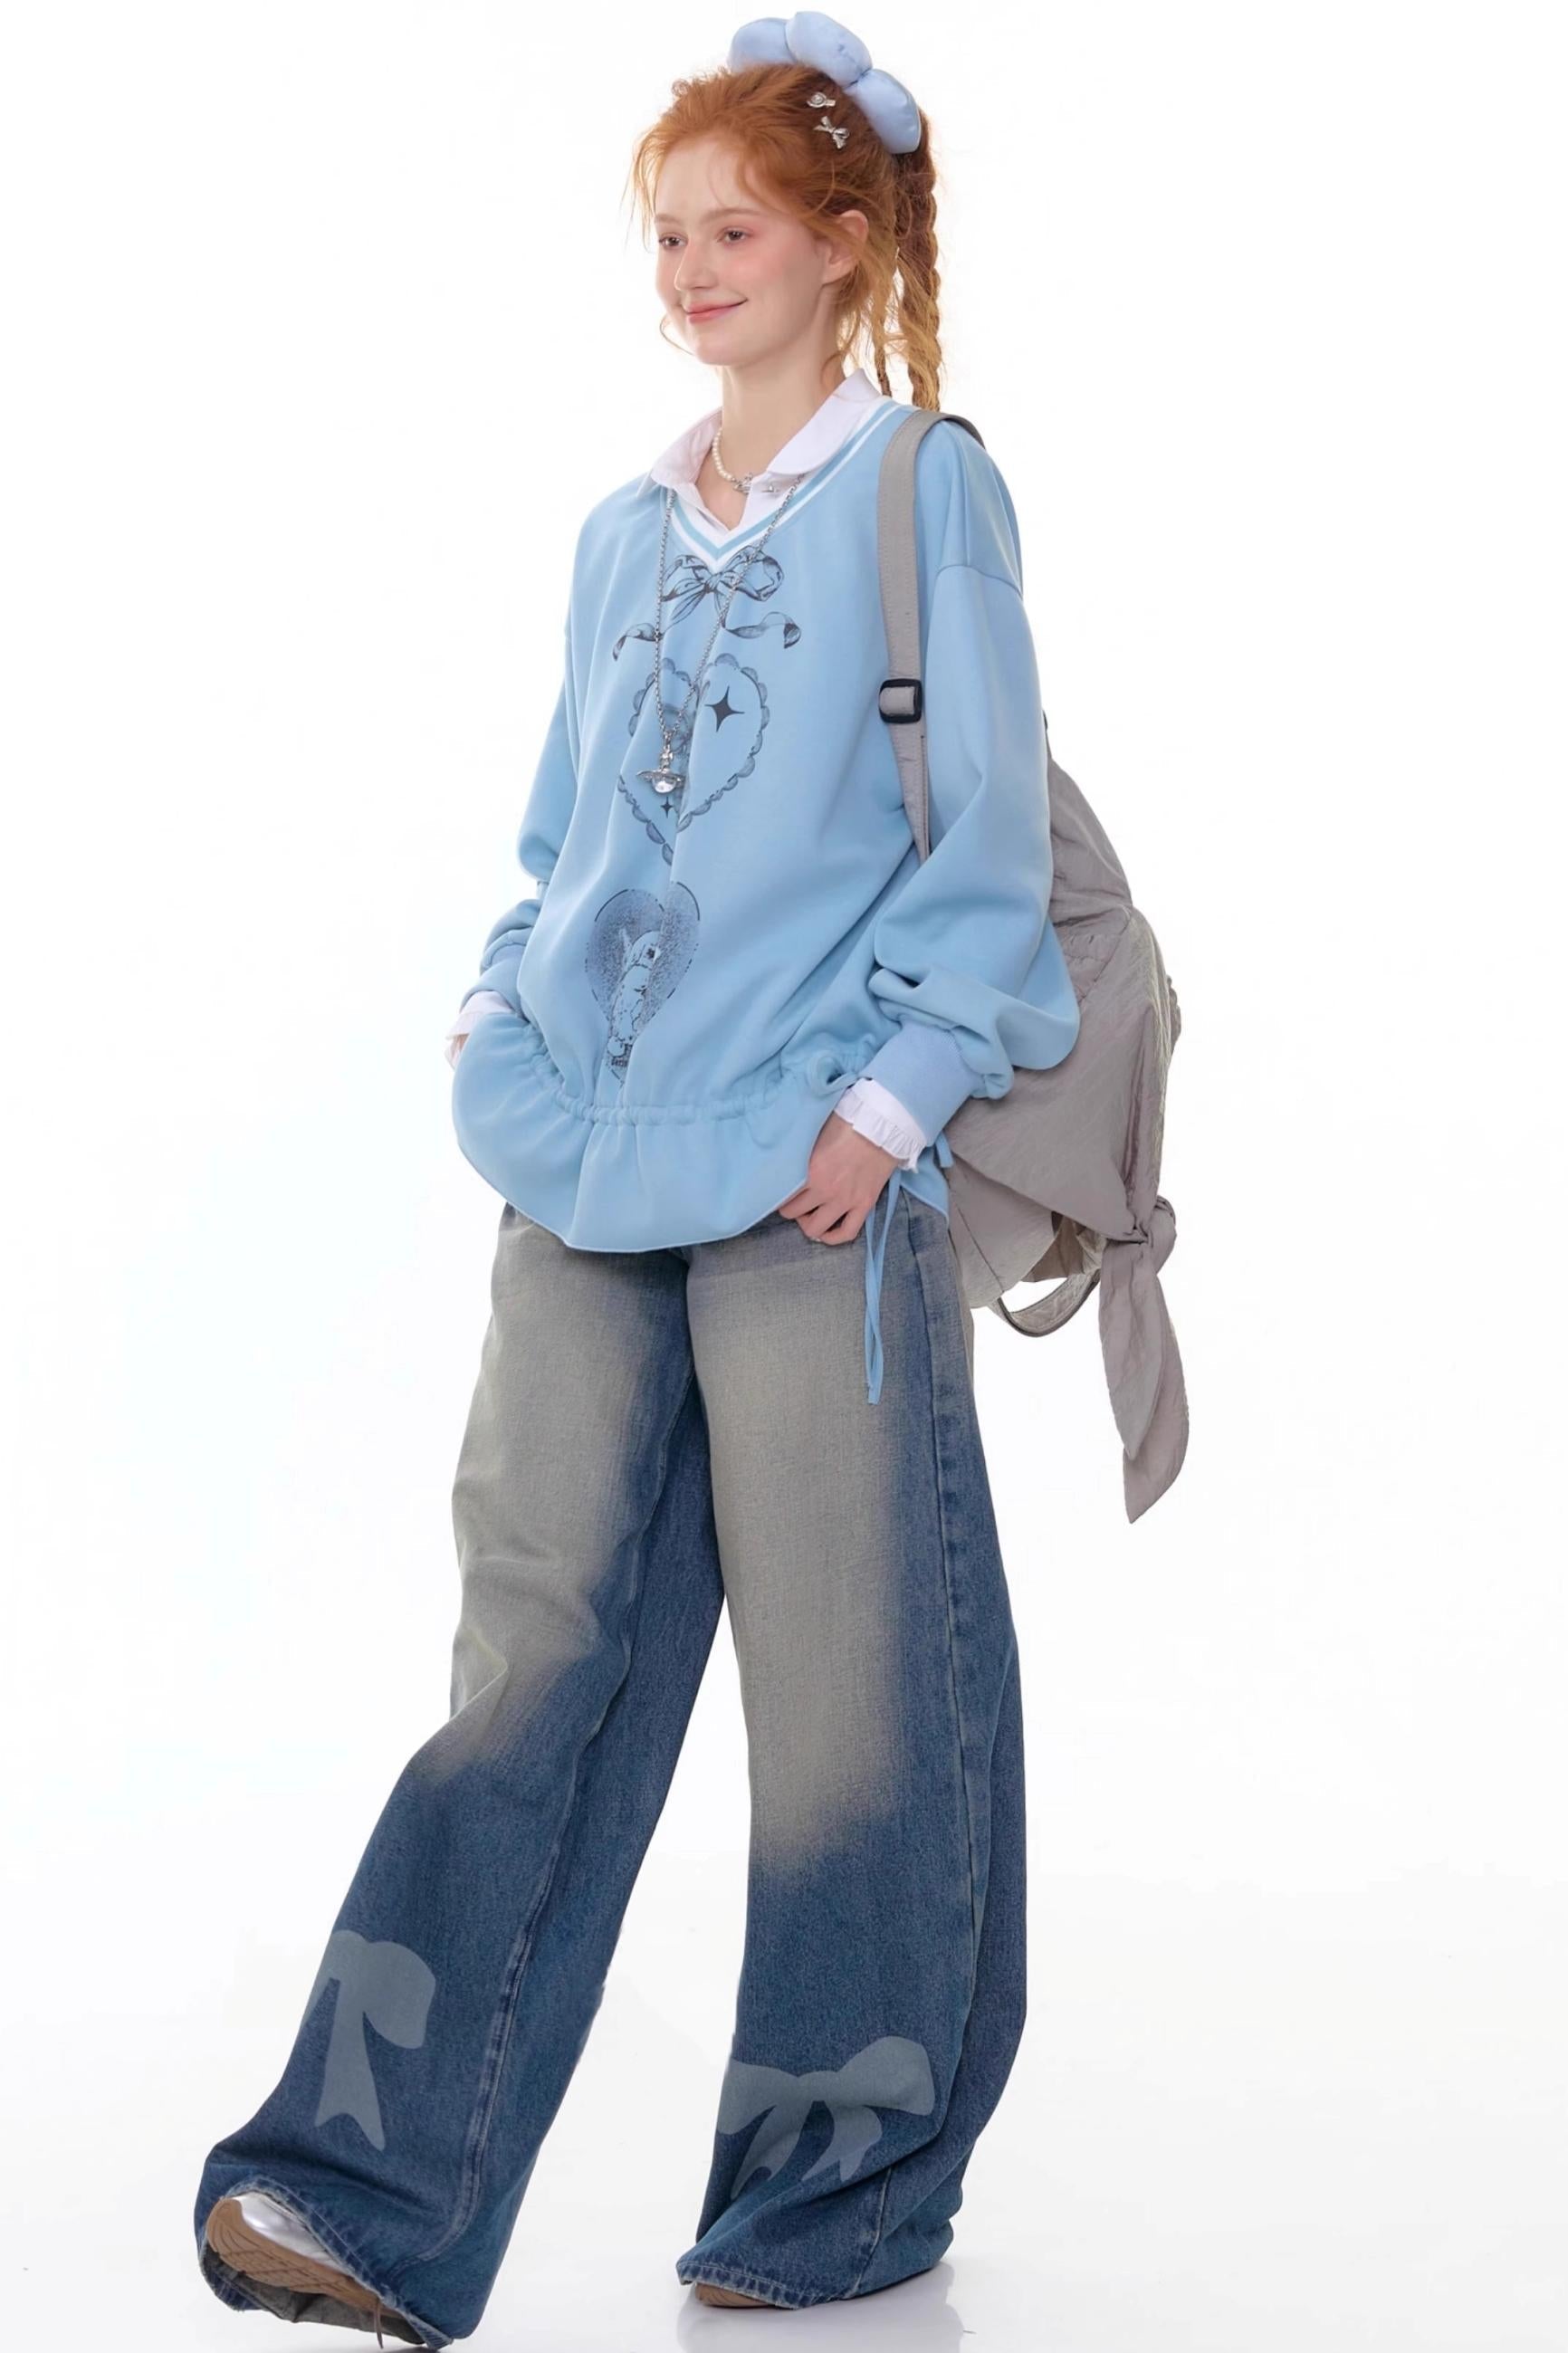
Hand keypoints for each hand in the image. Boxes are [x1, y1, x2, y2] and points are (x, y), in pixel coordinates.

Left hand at [775, 1107, 901, 1243]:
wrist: (884, 1125)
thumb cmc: (849, 1122)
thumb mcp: (817, 1133)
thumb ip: (800, 1151)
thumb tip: (785, 1157)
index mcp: (811, 1170)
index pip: (783, 1195)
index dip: (777, 1194)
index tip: (778, 1191)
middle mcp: (826, 1190)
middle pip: (794, 1214)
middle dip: (790, 1209)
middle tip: (794, 1201)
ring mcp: (846, 1200)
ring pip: (815, 1229)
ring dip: (807, 1224)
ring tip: (809, 1214)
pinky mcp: (865, 1205)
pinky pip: (847, 1233)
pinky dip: (834, 1237)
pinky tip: (827, 1232)